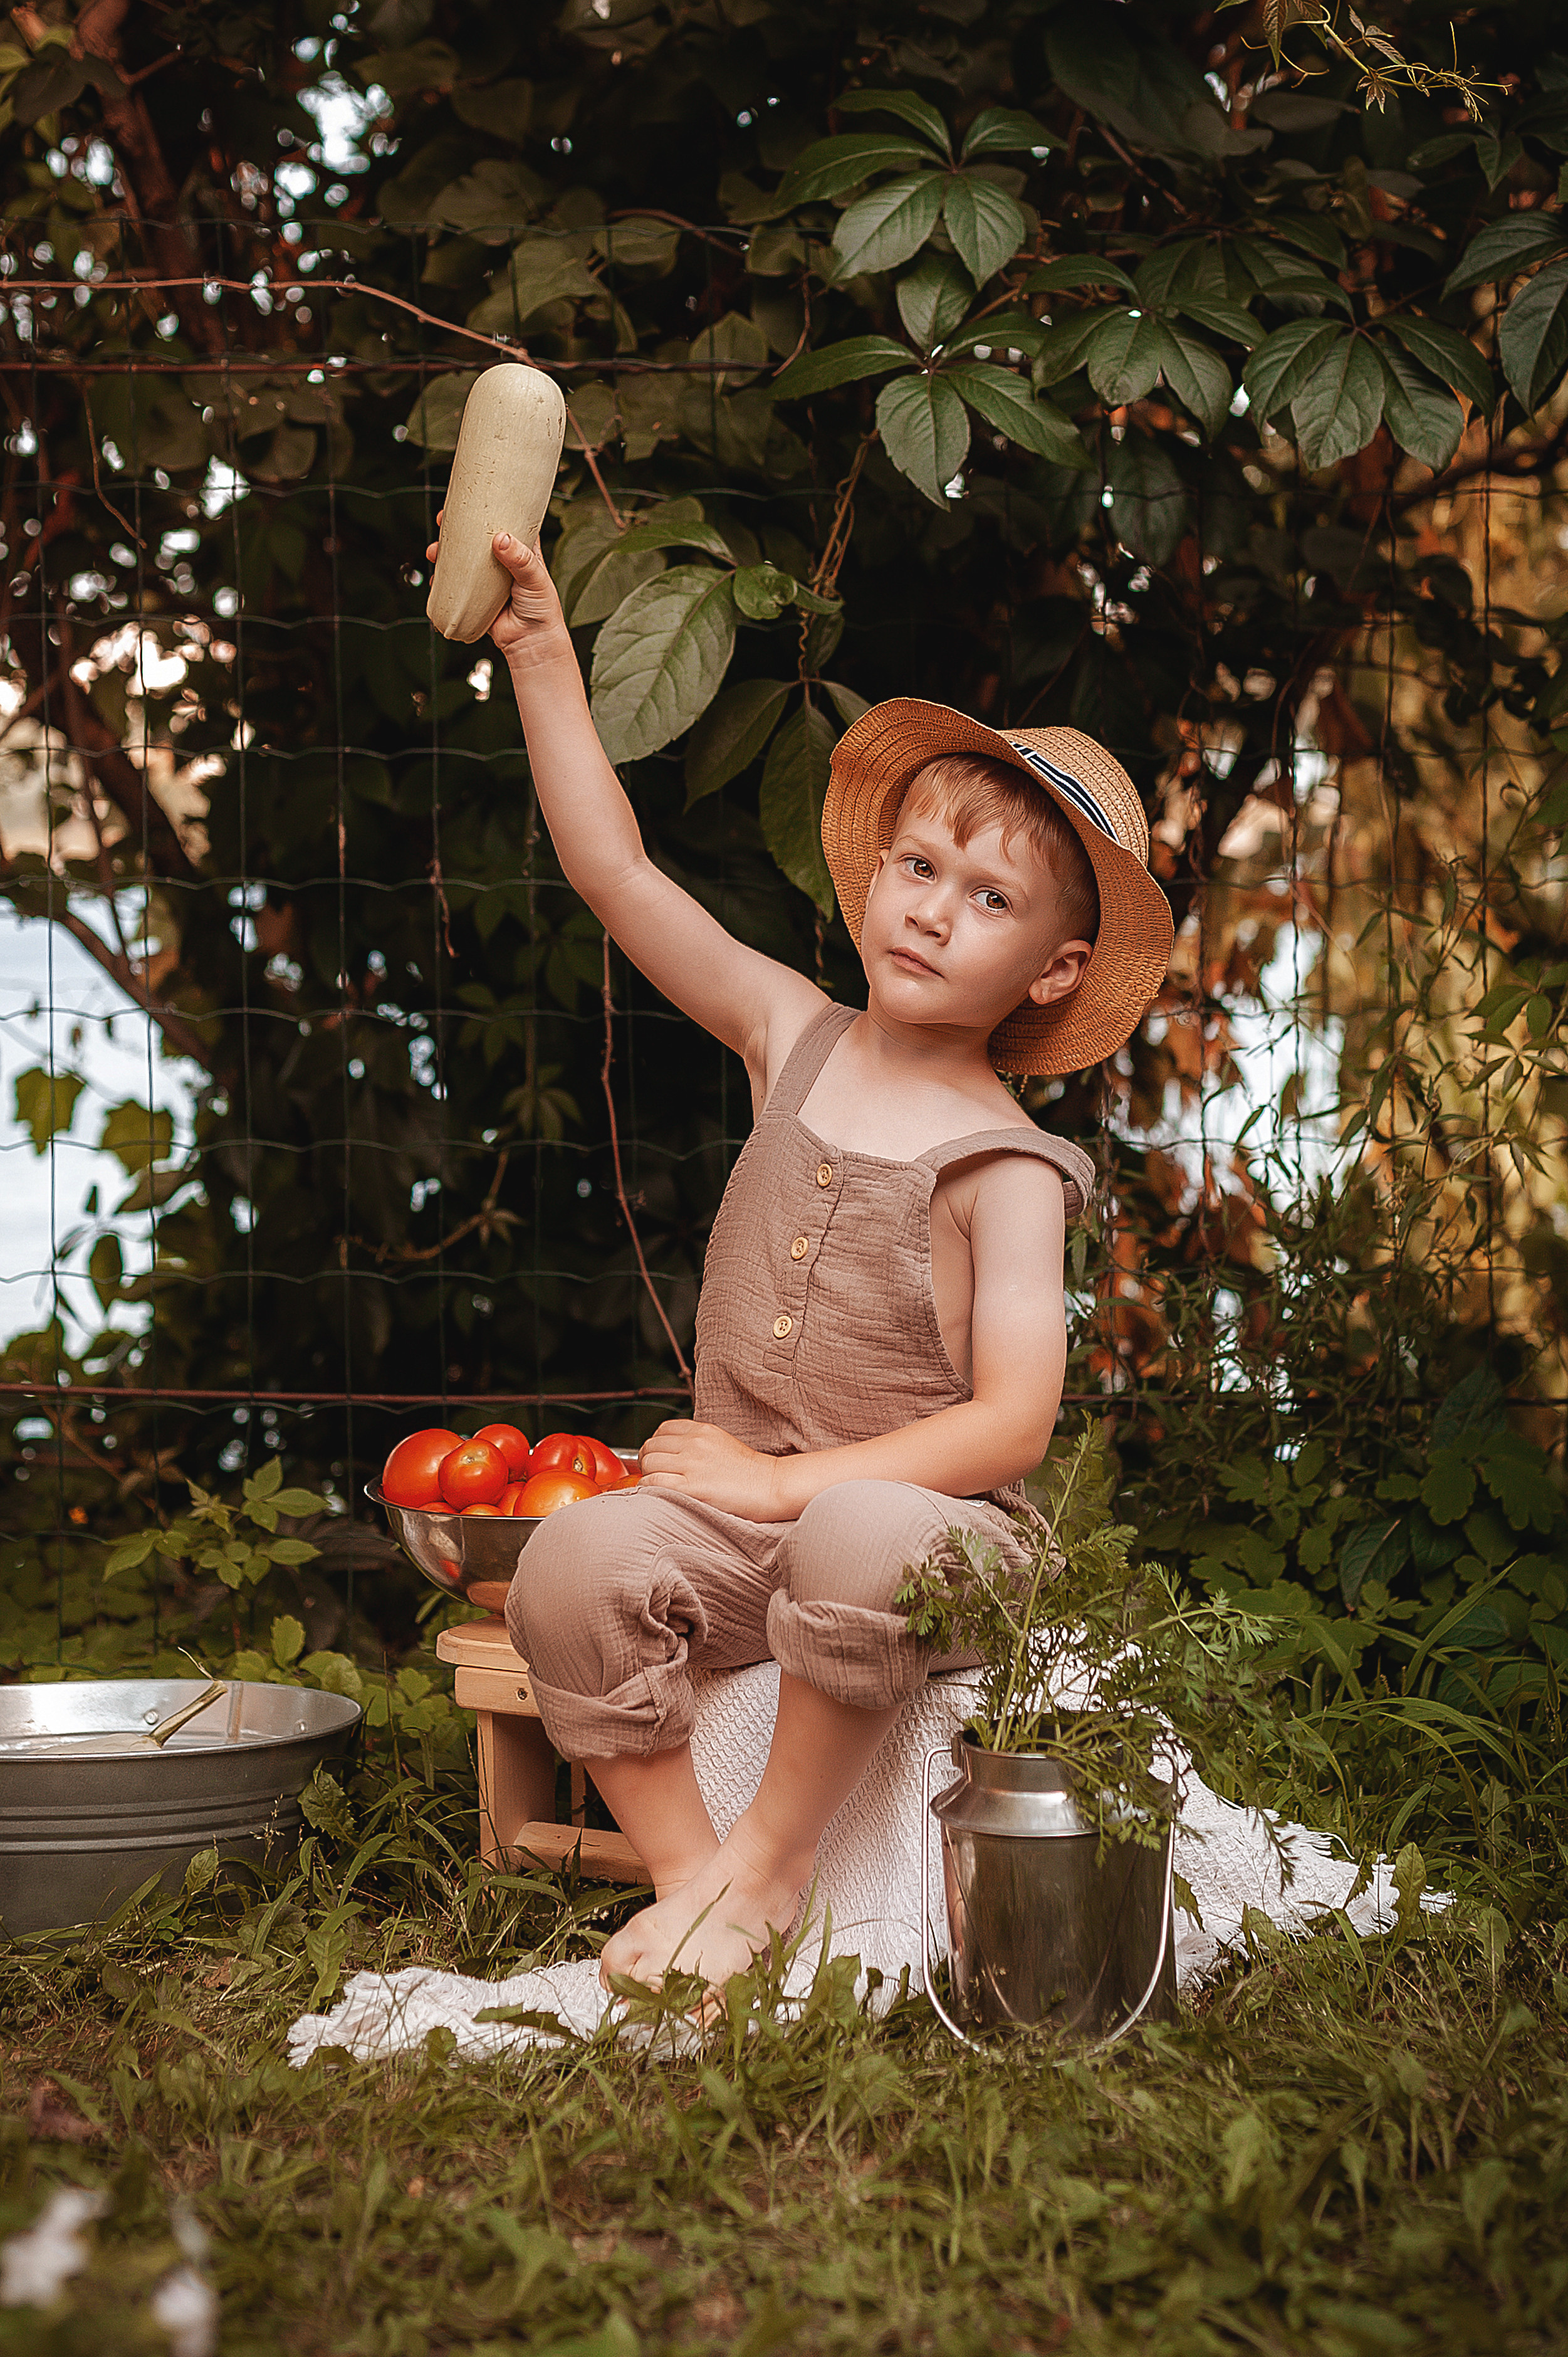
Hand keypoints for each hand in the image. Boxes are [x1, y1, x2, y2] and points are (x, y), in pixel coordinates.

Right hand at [421, 515, 571, 666]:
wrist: (532, 642)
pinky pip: (456, 586)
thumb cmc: (542, 608)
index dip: (488, 509)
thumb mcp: (535, 578)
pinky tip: (436, 576)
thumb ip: (520, 558)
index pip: (504, 522)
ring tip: (435, 550)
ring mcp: (487, 579)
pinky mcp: (476, 597)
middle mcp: (501, 561)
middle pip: (476, 538)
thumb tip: (500, 538)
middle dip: (457, 528)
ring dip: (445, 553)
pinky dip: (443, 580)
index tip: (471, 500)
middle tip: (443, 520)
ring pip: (462, 560)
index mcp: (520, 550)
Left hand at [639, 1420, 790, 1520]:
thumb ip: (697, 1442)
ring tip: (657, 1483)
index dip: (656, 1444)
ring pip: (649, 1463)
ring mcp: (692, 1464)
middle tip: (654, 1472)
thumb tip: (673, 1451)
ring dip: (648, 1474)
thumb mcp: (722, 1442)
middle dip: (647, 1460)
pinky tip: (658, 1493)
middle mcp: (694, 1444)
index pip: (662, 1429)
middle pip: (651, 1446)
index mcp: (702, 1431)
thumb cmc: (749, 1471)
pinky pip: (654, 1482)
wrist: (769, 1485)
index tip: (659, 1456)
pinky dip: (649, 1487)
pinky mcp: (691, 1486)